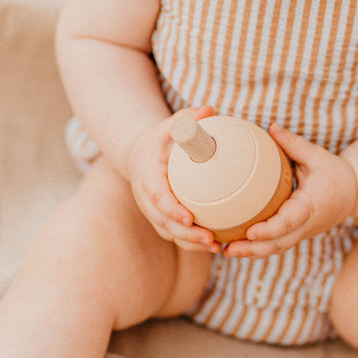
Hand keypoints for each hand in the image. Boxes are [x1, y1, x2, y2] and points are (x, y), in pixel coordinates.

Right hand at [127, 105, 219, 252]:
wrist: (141, 155)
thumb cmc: (160, 139)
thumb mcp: (170, 125)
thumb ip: (188, 118)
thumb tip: (210, 110)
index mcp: (147, 175)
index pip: (158, 196)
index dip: (172, 209)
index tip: (190, 219)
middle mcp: (147, 198)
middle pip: (164, 222)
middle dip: (186, 234)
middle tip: (210, 239)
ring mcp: (153, 211)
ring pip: (170, 233)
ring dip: (191, 244)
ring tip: (216, 247)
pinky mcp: (162, 219)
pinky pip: (176, 235)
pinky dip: (192, 243)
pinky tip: (216, 245)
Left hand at [224, 124, 357, 258]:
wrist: (354, 194)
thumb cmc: (336, 173)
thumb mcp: (318, 156)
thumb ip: (294, 144)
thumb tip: (271, 128)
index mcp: (311, 205)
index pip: (289, 221)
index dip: (269, 229)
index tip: (250, 232)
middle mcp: (306, 224)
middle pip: (279, 243)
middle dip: (253, 249)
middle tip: (228, 249)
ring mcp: (302, 232)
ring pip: (277, 248)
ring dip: (252, 252)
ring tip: (226, 251)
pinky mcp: (297, 234)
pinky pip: (277, 244)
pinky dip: (259, 248)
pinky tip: (237, 246)